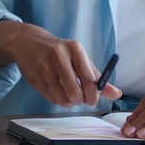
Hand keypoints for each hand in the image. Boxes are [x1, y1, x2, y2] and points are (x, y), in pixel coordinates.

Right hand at [0, 21, 121, 107]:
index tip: (93, 100)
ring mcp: (44, 67)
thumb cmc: (60, 52)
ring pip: (63, 98)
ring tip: (69, 96)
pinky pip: (52, 99)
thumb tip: (116, 94)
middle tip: (82, 100)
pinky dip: (58, 100)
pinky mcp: (34, 78)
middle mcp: (59, 56)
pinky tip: (58, 92)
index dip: (94, 95)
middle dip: (81, 101)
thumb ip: (97, 77)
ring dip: (69, 103)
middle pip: (75, 92)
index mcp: (75, 49)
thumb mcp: (79, 58)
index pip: (89, 79)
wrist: (28, 42)